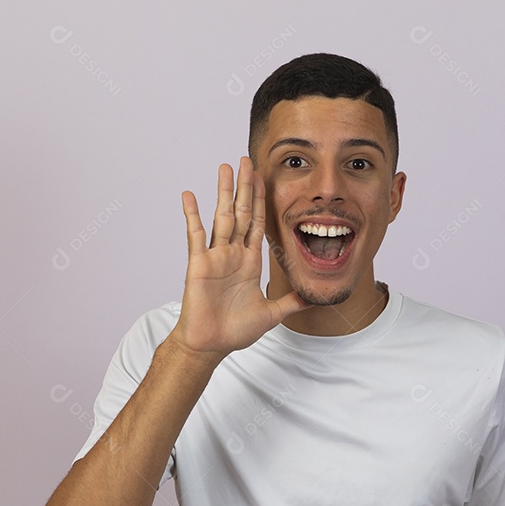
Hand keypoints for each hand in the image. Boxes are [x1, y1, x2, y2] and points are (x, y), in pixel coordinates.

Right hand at [169, 157, 308, 359]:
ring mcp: (216, 257)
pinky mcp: (199, 265)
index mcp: (250, 261)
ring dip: (224, 192)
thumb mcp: (272, 314)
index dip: (262, 201)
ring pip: (222, 217)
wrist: (211, 345)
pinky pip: (196, 235)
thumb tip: (314, 298)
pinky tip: (190, 195)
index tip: (264, 179)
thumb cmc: (235, 331)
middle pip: (242, 212)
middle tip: (247, 160)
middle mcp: (233, 254)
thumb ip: (291, 302)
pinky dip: (192, 215)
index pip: (258, 223)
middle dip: (246, 187)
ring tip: (225, 167)